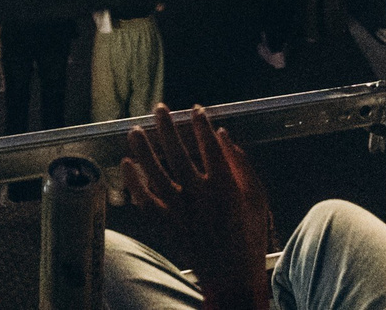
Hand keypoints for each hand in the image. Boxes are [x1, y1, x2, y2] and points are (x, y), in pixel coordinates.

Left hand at [123, 105, 274, 308]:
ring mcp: (180, 210)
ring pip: (155, 172)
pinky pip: (144, 200)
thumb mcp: (257, 198)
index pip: (209, 146)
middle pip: (177, 152)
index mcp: (225, 186)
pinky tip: (128, 164)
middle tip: (159, 108)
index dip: (201, 124)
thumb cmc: (249, 234)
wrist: (233, 277)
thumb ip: (242, 165)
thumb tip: (224, 134)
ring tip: (134, 130)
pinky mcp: (166, 224)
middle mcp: (199, 195)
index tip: (195, 110)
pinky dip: (134, 182)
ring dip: (143, 149)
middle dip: (167, 127)